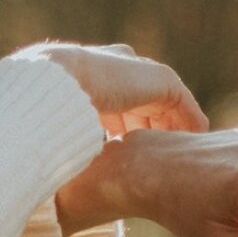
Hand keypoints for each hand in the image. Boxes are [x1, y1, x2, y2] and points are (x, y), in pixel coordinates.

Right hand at [18, 41, 207, 139]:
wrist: (56, 84)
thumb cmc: (43, 109)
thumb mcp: (52, 124)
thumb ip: (59, 137)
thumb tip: (47, 167)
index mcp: (88, 76)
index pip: (110, 101)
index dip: (118, 126)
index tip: (120, 150)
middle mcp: (116, 69)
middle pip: (140, 103)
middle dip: (146, 129)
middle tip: (153, 158)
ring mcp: (139, 72)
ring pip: (163, 105)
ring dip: (170, 129)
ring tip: (176, 154)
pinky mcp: (160, 79)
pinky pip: (182, 104)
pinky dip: (189, 122)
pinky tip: (194, 141)